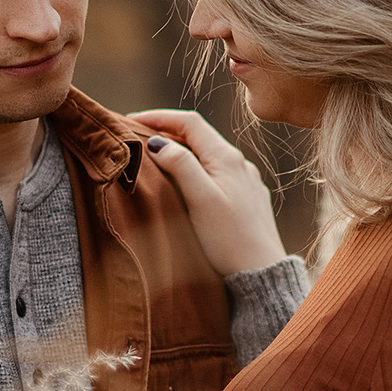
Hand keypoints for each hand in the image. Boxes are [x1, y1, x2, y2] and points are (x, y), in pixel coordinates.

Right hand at [129, 109, 288, 276]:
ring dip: (182, 151)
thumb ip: (181, 166)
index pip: (189, 122)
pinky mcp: (248, 200)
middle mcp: (240, 164)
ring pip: (208, 156)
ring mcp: (246, 182)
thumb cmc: (229, 240)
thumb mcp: (201, 200)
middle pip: (199, 136)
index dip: (158, 117)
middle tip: (137, 137)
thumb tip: (159, 143)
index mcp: (226, 158)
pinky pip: (218, 174)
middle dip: (167, 131)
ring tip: (157, 159)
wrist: (262, 273)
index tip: (130, 121)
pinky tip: (188, 184)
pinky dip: (197, 170)